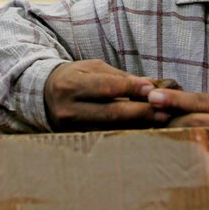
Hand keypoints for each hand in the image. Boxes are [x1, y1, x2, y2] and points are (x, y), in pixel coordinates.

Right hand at [43, 60, 158, 130]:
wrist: (45, 95)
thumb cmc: (74, 77)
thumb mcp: (92, 68)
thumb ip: (120, 77)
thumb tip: (149, 85)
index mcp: (70, 85)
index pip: (106, 88)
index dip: (130, 89)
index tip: (152, 90)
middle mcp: (69, 109)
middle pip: (110, 112)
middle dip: (140, 112)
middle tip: (163, 111)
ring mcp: (71, 129)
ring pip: (111, 128)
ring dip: (138, 125)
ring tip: (159, 121)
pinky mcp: (77, 141)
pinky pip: (107, 137)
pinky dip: (127, 132)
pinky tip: (144, 130)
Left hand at [145, 87, 208, 196]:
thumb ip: (199, 104)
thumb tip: (160, 97)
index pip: (200, 100)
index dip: (174, 98)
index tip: (152, 97)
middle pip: (194, 122)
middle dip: (170, 121)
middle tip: (153, 122)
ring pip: (194, 145)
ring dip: (173, 142)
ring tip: (158, 139)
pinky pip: (199, 165)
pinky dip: (184, 161)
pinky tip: (171, 157)